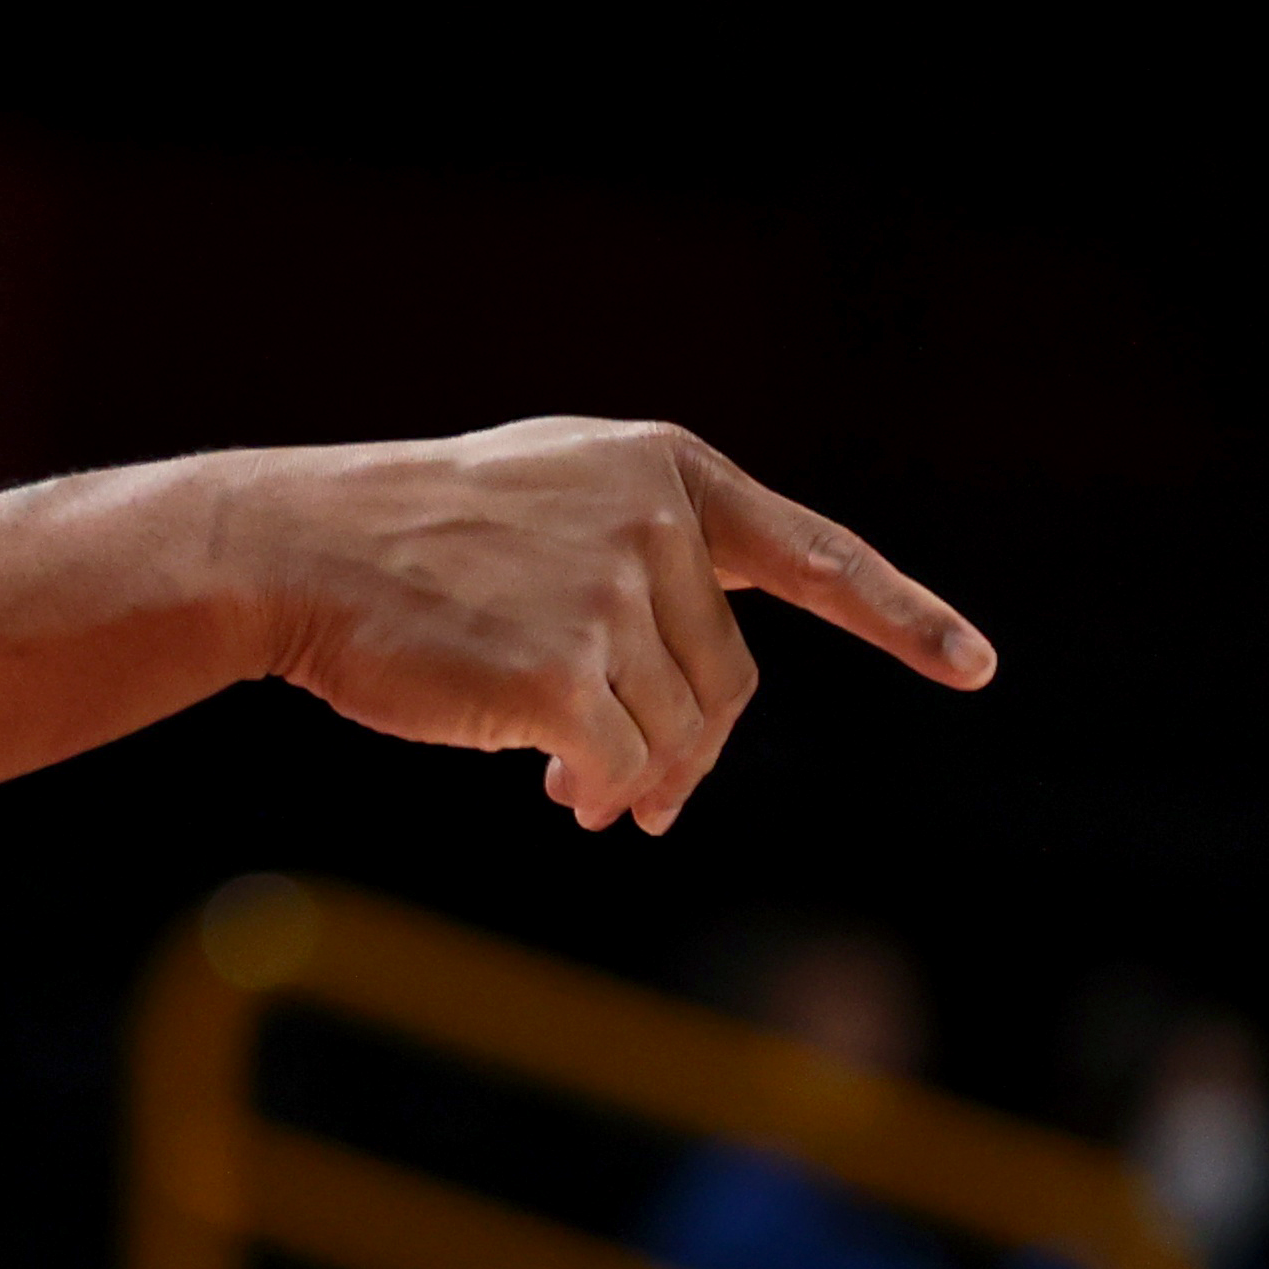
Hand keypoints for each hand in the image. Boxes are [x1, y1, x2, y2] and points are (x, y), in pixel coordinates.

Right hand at [229, 417, 991, 833]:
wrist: (294, 550)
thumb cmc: (411, 537)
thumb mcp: (546, 502)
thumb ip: (641, 568)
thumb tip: (679, 752)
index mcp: (661, 468)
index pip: (810, 551)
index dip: (899, 614)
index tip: (974, 666)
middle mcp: (652, 522)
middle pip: (727, 676)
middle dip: (690, 745)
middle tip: (642, 800)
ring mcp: (608, 595)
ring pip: (676, 732)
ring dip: (634, 775)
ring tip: (574, 789)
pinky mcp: (560, 671)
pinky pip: (620, 764)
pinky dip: (597, 789)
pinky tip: (556, 789)